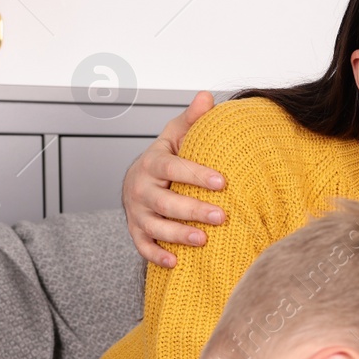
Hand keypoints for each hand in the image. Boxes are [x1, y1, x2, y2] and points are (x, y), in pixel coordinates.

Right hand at [123, 90, 226, 267]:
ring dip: (177, 234)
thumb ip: (193, 119)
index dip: (195, 174)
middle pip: (164, 201)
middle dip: (192, 209)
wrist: (141, 178)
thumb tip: (208, 96)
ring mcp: (137, 211)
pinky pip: (142, 246)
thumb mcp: (179, 134)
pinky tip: (176, 262)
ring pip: (154, 226)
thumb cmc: (167, 157)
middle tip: (222, 216)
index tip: (222, 182)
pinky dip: (156, 256)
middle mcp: (141, 188)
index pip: (173, 167)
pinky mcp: (136, 230)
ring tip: (203, 239)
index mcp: (153, 162)